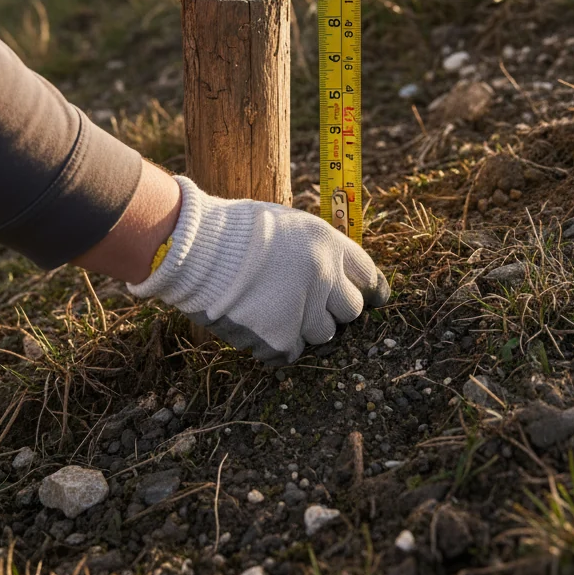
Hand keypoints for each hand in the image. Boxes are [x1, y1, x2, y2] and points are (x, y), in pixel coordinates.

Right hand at [127, 176, 389, 362]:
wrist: (198, 247)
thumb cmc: (236, 229)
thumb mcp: (287, 222)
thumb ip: (314, 247)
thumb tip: (329, 269)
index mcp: (330, 245)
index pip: (369, 275)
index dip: (372, 289)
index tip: (375, 299)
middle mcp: (326, 278)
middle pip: (351, 310)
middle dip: (333, 309)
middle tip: (308, 304)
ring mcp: (305, 311)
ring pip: (322, 334)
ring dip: (304, 326)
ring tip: (273, 309)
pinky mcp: (280, 338)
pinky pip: (291, 352)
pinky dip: (277, 344)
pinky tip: (258, 326)